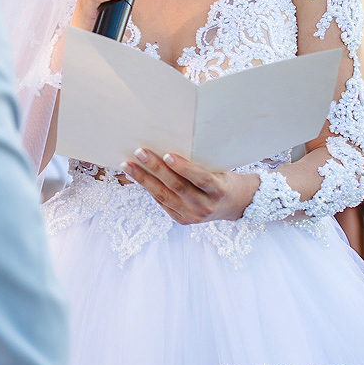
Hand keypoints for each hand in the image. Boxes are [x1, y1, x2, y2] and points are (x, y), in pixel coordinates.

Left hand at [121, 149, 258, 223]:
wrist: (235, 204)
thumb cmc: (224, 178)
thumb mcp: (220, 169)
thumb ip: (200, 162)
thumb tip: (170, 144)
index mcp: (219, 190)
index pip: (201, 179)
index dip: (184, 168)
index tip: (167, 155)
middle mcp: (206, 206)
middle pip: (177, 186)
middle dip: (156, 168)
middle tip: (140, 152)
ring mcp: (193, 216)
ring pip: (164, 196)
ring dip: (144, 180)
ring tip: (128, 165)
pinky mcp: (183, 220)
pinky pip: (163, 203)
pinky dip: (149, 189)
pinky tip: (137, 177)